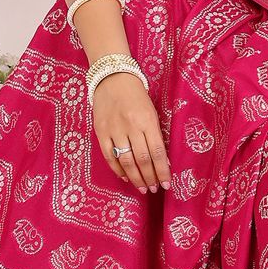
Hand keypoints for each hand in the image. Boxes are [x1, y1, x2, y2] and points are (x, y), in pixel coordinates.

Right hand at [92, 73, 170, 193]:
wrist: (113, 79)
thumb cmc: (137, 96)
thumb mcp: (152, 112)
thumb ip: (156, 135)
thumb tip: (163, 161)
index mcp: (147, 121)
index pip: (158, 152)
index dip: (162, 171)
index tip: (166, 184)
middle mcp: (131, 126)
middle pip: (142, 159)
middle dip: (149, 178)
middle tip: (154, 189)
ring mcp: (114, 130)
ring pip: (126, 161)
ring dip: (136, 178)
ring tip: (142, 188)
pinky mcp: (101, 132)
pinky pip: (109, 156)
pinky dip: (118, 169)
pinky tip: (126, 177)